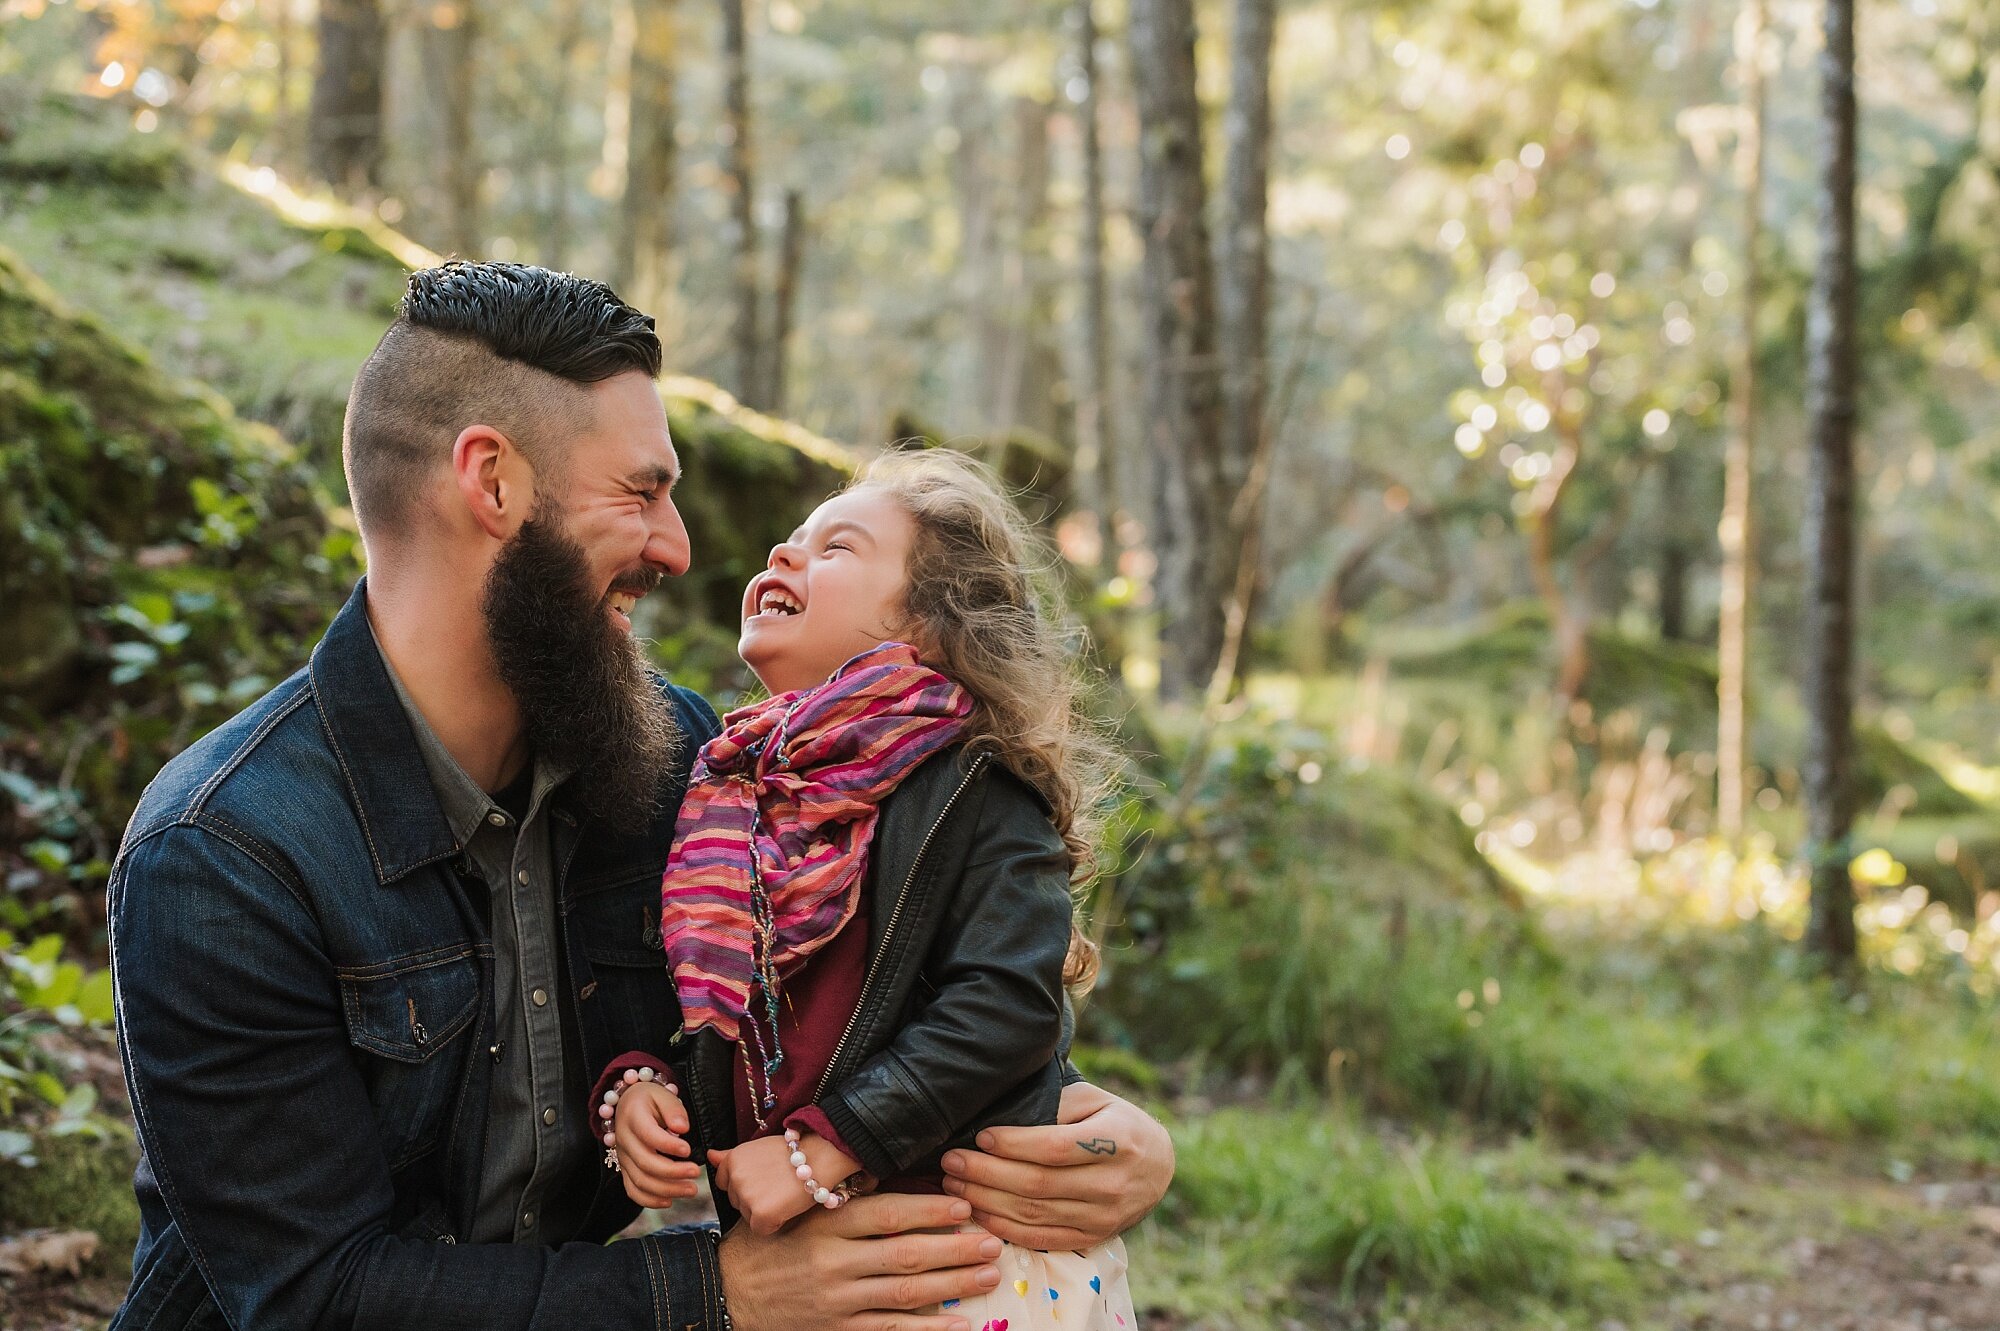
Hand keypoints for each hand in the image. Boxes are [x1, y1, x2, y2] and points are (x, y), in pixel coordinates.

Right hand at [608, 1077, 701, 1207]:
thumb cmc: (650, 1099)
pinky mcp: (625, 1170)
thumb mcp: (663, 1094)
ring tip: (692, 1189)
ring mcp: (623, 1158)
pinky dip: (649, 1200)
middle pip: (645, 1163)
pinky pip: (633, 1190)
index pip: (649, 1135)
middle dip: (673, 1172)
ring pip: (640, 1181)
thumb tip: (682, 1128)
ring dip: (666, 1189)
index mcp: (633, 1118)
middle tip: (696, 1173)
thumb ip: (673, 1109)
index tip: (688, 1150)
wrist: (629, 1104)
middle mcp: (624, 1140)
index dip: (668, 1145)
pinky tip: (669, 1201)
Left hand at [708, 1131, 859, 1235]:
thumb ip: (730, 1156)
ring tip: (784, 1192)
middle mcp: (735, 1177)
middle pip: (736, 1201)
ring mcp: (747, 1196)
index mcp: (732, 1160)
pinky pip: (761, 1229)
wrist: (821, 1156)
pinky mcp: (760, 1214)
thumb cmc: (793, 1152)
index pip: (724, 1183)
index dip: (746, 1183)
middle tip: (777, 1184)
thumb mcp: (758, 1148)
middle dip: (754, 1198)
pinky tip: (787, 1205)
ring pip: (748, 1216)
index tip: (764, 1177)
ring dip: (764, 1210)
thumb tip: (709, 1156)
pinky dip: (775, 1223)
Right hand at [719, 1192, 1002, 1330]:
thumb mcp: (798, 1211)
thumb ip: (843, 1196)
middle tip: (991, 1241)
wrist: (726, 1295)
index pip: (887, 1214)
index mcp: (826, 1226)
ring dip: (951, 1285)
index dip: (928, 1210)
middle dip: (954, 1249)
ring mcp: (838, 1302)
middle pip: (905, 1255)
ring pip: (905, 1294)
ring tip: (986, 1276)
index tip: (963, 1205)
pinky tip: (957, 1325)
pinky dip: (926, 1330)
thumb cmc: (769, 1244)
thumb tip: (889, 1169)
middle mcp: (834, 1264)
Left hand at [938, 1080, 1174, 1249]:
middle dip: (986, 1174)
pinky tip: (979, 1215)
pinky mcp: (1093, 1238)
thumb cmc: (1118, 1123)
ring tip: (954, 1187)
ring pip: (1034, 1214)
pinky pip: (1042, 1239)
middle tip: (952, 1162)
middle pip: (1037, 1184)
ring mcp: (1104, 1217)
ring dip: (987, 1202)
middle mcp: (1113, 1183)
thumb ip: (1058, 1107)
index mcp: (1118, 1141)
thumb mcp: (1096, 1101)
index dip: (1013, 1144)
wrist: (1159, 1166)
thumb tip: (1006, 1116)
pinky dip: (1005, 1229)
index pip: (1055, 1148)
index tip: (981, 1136)